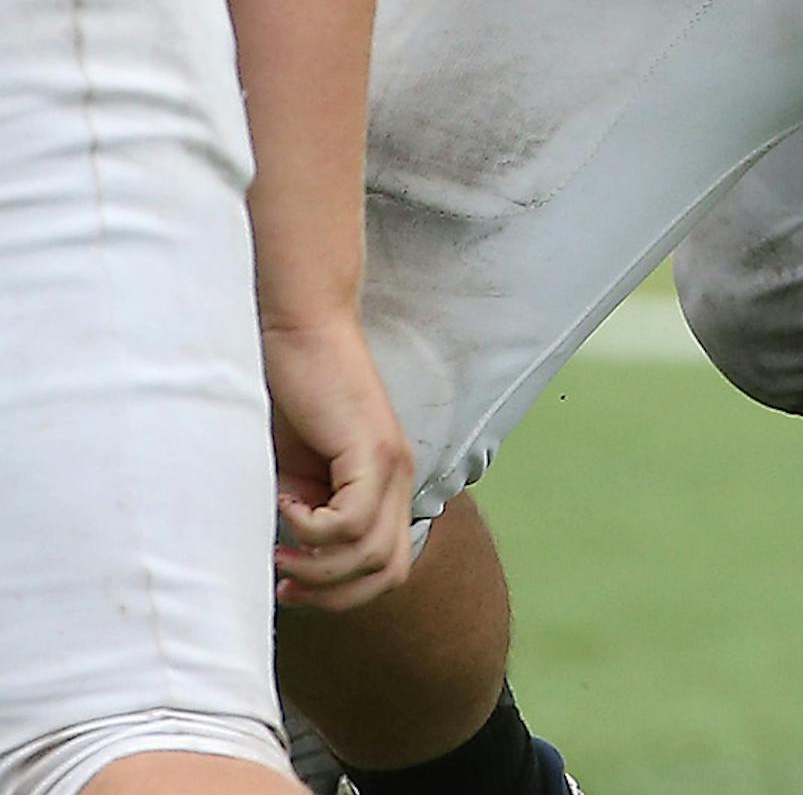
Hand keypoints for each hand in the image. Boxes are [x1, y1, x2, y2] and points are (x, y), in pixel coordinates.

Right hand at [263, 313, 414, 612]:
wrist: (299, 329)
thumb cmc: (289, 394)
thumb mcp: (298, 472)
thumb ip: (308, 514)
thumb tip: (290, 569)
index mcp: (385, 485)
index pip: (386, 569)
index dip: (340, 595)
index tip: (290, 585)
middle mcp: (398, 478)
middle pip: (389, 573)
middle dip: (333, 595)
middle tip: (287, 578)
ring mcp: (391, 464)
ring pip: (373, 555)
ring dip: (319, 566)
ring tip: (283, 541)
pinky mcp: (372, 448)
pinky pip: (351, 523)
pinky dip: (311, 529)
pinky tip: (285, 501)